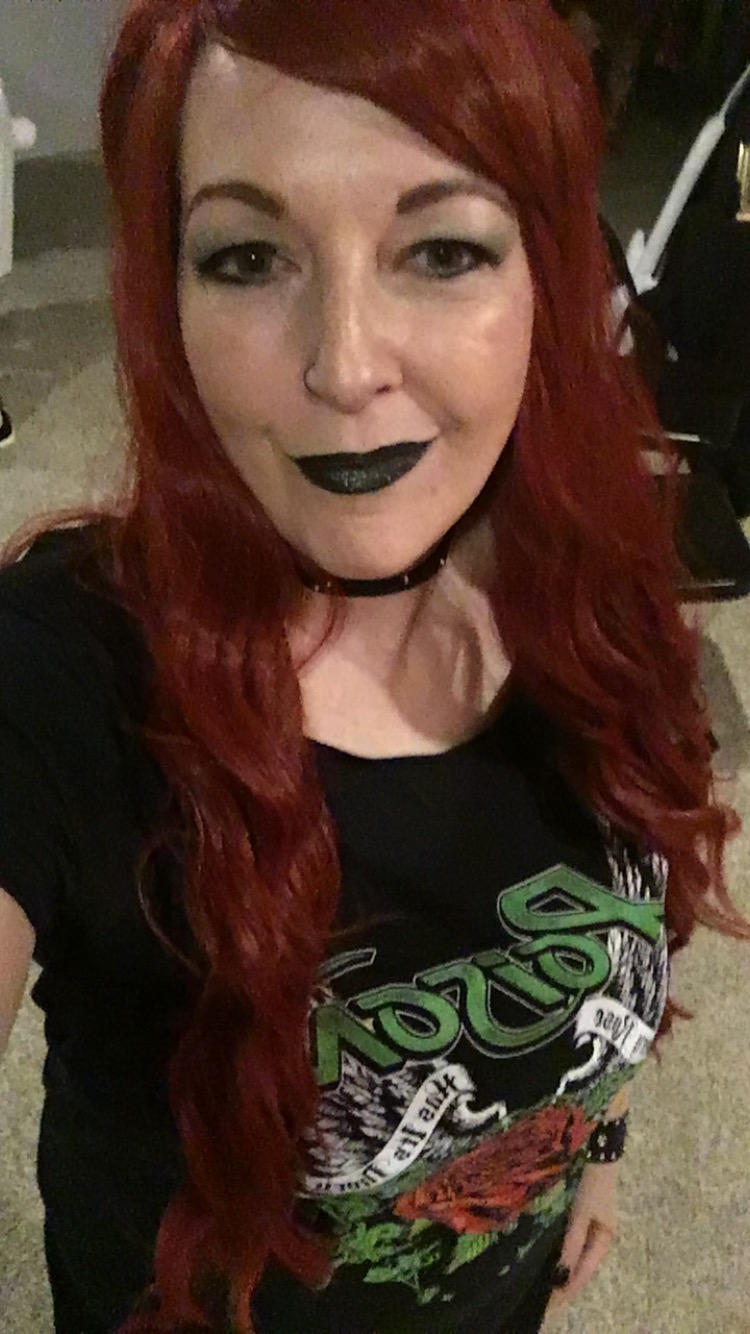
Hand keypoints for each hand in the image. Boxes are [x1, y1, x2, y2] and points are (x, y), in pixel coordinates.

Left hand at [543, 1160, 619, 1320]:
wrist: (600, 1155)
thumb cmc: (592, 1185)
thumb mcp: (580, 1214)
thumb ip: (572, 1243)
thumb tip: (562, 1274)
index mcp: (605, 1241)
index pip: (583, 1273)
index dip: (568, 1289)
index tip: (551, 1303)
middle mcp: (602, 1239)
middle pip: (582, 1269)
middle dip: (566, 1285)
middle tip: (545, 1300)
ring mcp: (595, 1230)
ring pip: (579, 1259)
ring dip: (565, 1272)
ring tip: (547, 1288)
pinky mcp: (587, 1220)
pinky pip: (576, 1246)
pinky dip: (566, 1257)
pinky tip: (554, 1262)